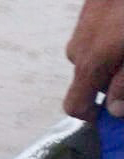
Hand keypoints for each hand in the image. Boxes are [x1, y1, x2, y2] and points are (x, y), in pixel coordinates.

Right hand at [64, 0, 123, 119]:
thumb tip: (113, 110)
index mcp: (90, 62)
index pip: (75, 105)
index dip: (93, 116)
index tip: (114, 115)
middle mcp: (79, 46)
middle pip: (88, 79)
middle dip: (111, 81)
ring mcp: (83, 25)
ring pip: (93, 54)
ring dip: (113, 58)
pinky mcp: (92, 7)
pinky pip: (97, 32)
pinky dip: (113, 37)